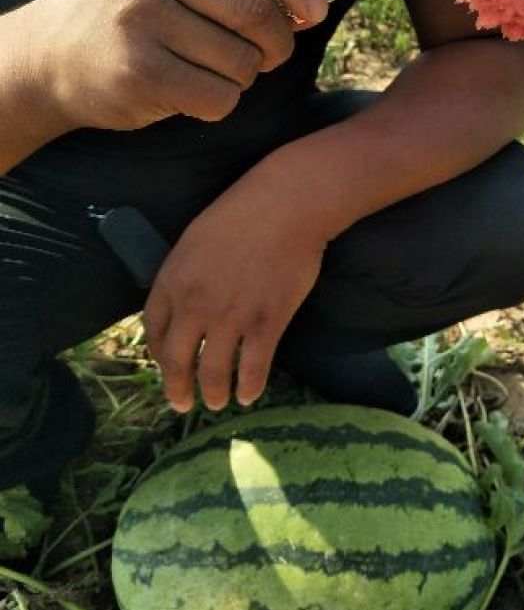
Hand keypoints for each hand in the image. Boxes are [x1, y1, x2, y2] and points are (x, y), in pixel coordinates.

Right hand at [35, 0, 328, 132]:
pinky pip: (219, 95)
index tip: (315, 7)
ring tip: (210, 64)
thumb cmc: (132, 5)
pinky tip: (190, 88)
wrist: (53, 56)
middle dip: (277, 37)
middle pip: (251, 2)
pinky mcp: (135, 71)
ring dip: (244, 72)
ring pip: (240, 56)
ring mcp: (132, 14)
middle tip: (271, 50)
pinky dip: (220, 99)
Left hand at [142, 174, 326, 411]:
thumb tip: (183, 304)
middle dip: (177, 389)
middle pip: (176, 361)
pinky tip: (249, 394)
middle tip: (182, 403)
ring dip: (213, 393)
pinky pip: (253, 367)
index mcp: (172, 281)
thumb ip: (183, 274)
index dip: (157, 356)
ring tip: (217, 402)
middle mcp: (195, 306)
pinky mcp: (266, 323)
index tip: (166, 367)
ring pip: (214, 372)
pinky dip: (249, 386)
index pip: (152, 332)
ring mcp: (231, 317)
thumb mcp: (194, 240)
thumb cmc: (242, 213)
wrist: (286, 206)